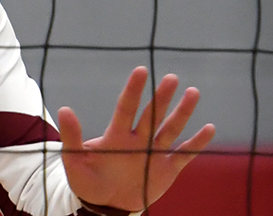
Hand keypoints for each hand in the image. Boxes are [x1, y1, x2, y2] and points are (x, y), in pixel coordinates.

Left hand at [57, 67, 214, 212]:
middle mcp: (137, 139)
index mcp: (116, 135)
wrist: (105, 205)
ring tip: (193, 93)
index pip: (126, 108)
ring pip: (170, 129)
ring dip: (182, 113)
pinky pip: (183, 154)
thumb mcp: (75, 161)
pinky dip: (196, 143)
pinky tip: (209, 128)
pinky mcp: (166, 169)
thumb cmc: (88, 181)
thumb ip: (72, 137)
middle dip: (161, 98)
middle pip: (151, 115)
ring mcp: (153, 153)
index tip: (140, 71)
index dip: (133, 90)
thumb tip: (64, 109)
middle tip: (171, 77)